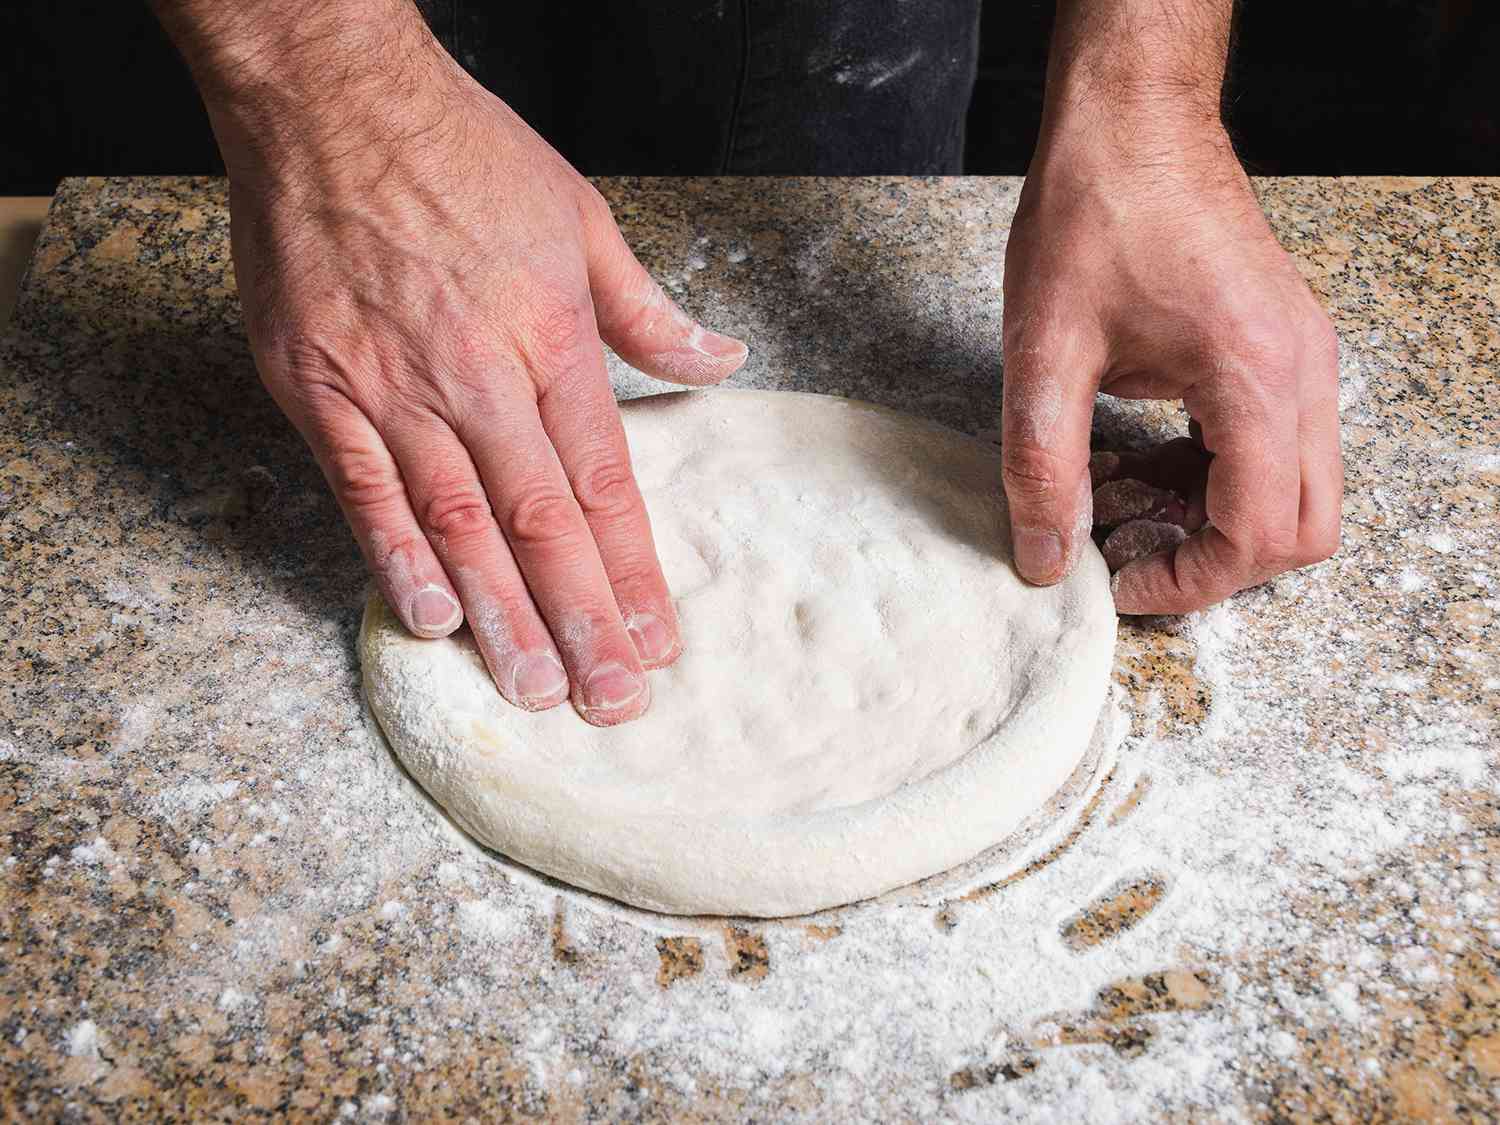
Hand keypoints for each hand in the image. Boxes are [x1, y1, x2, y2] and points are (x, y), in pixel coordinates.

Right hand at [208, 15, 746, 722]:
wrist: (332, 98)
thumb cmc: (462, 153)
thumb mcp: (582, 218)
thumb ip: (650, 311)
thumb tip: (722, 361)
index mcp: (550, 338)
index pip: (603, 483)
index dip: (633, 570)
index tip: (659, 638)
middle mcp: (477, 374)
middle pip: (541, 522)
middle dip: (582, 620)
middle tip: (611, 699)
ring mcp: (391, 385)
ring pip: (457, 522)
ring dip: (501, 612)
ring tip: (537, 687)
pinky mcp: (317, 387)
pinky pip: (363, 489)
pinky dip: (394, 558)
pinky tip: (430, 619)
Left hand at [1000, 120, 1341, 613]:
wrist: (1130, 120)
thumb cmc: (1094, 212)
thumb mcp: (1046, 349)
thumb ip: (1043, 465)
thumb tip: (1044, 560)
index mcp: (1255, 376)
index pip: (1260, 532)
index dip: (1191, 580)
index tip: (1120, 580)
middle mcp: (1301, 371)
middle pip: (1303, 526)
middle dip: (1217, 561)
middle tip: (1132, 553)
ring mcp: (1302, 356)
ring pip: (1295, 489)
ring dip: (1216, 517)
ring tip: (1123, 498)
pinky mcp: (1282, 345)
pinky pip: (1277, 444)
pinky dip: (1218, 473)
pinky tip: (1143, 456)